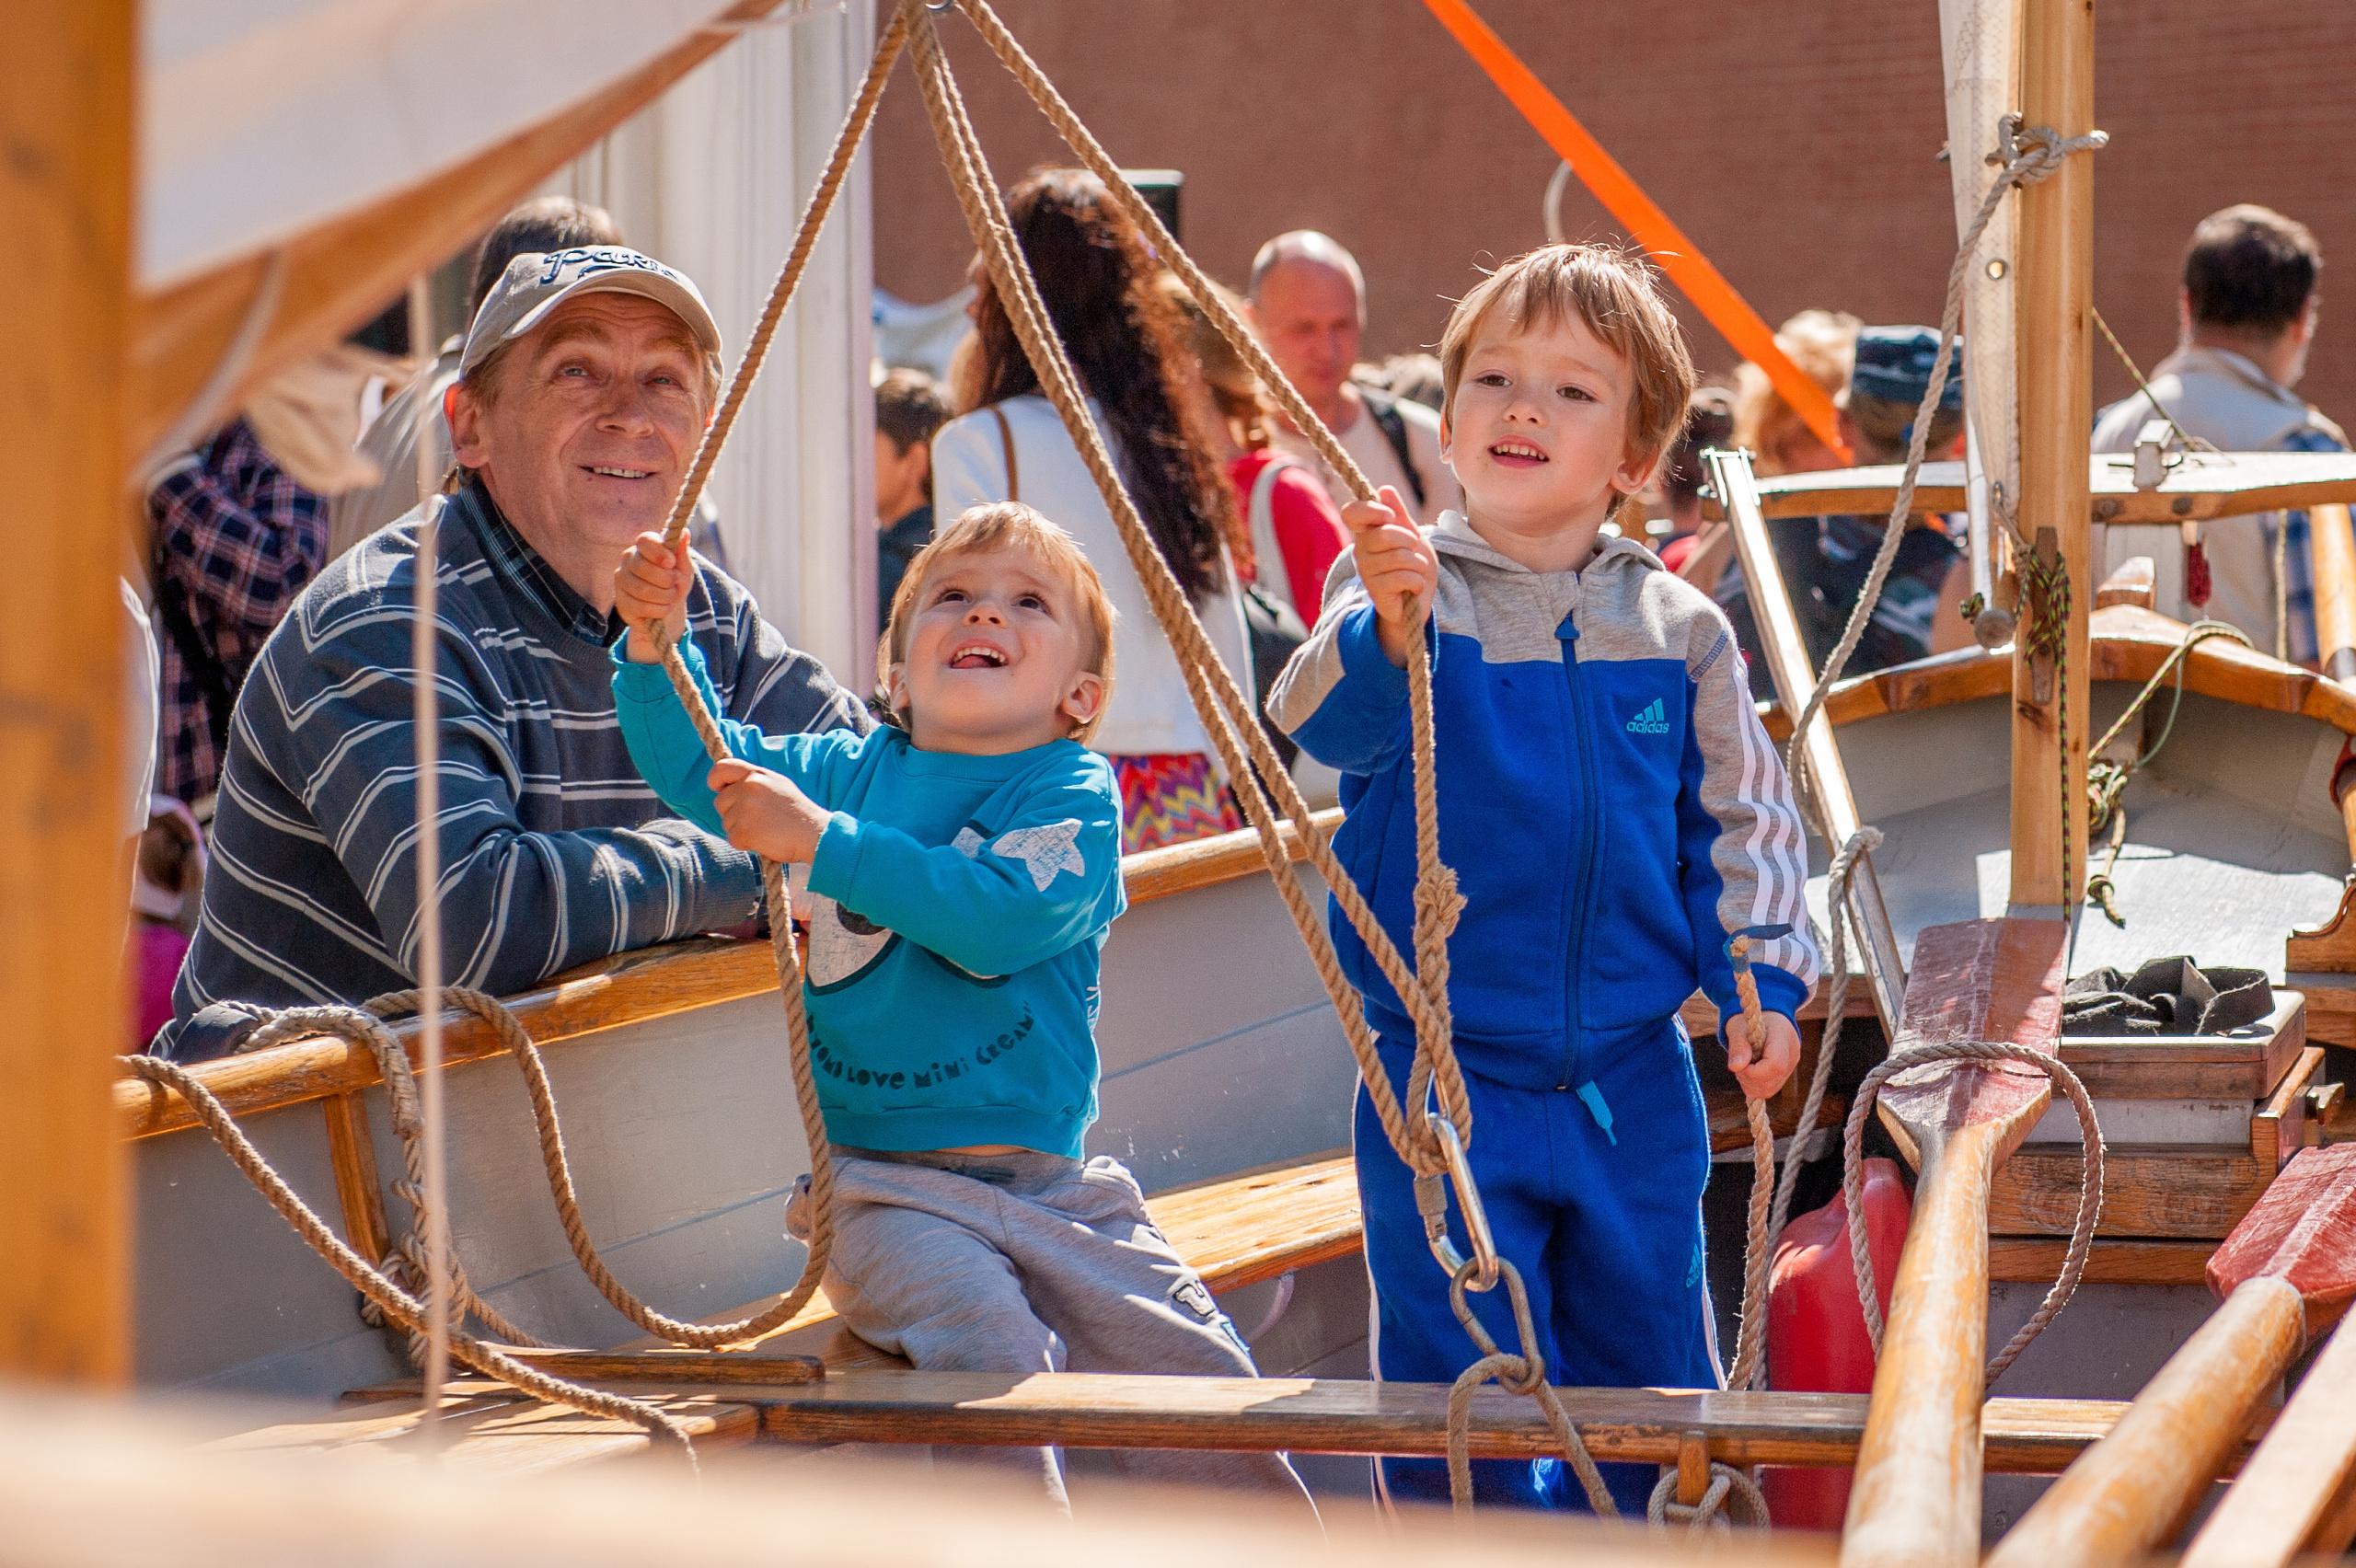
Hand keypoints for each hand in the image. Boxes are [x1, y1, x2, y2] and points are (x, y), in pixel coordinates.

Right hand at [617, 531, 690, 663]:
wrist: (667, 611)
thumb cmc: (675, 584)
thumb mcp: (684, 569)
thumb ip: (682, 553)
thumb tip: (685, 532)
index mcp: (645, 547)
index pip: (644, 541)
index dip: (659, 552)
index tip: (672, 563)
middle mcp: (628, 559)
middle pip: (642, 567)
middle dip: (666, 580)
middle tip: (675, 584)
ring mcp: (622, 580)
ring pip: (642, 589)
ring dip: (664, 597)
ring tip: (671, 598)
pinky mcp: (621, 601)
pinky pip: (640, 607)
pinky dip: (658, 610)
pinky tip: (663, 608)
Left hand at [708, 758, 830, 862]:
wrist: (814, 833)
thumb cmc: (798, 813)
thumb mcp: (777, 785)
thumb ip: (754, 782)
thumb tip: (729, 786)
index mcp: (757, 774)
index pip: (722, 768)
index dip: (715, 779)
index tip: (717, 789)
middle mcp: (748, 787)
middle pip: (720, 802)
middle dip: (732, 813)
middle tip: (758, 819)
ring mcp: (744, 809)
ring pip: (726, 823)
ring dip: (741, 830)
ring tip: (766, 829)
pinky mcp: (743, 830)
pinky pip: (732, 839)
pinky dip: (745, 843)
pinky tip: (765, 840)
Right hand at [1340, 483, 1436, 667]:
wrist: (1420, 599)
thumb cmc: (1413, 564)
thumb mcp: (1411, 533)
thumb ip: (1399, 512)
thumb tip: (1384, 489)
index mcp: (1367, 533)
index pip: (1351, 512)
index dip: (1371, 509)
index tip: (1390, 515)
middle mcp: (1361, 551)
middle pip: (1385, 533)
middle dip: (1411, 542)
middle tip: (1413, 552)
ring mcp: (1367, 572)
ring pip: (1400, 557)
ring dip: (1418, 565)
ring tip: (1415, 571)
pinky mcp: (1376, 592)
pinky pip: (1403, 577)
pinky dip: (1418, 582)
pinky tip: (1413, 587)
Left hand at [1726, 1011, 1799, 1100]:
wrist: (1767, 1014)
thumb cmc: (1750, 1019)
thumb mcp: (1739, 1027)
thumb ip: (1738, 1046)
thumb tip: (1735, 1067)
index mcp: (1783, 1037)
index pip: (1775, 1066)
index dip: (1753, 1072)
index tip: (1739, 1064)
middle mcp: (1792, 1055)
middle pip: (1771, 1082)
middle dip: (1748, 1078)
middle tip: (1738, 1064)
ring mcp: (1791, 1066)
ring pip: (1769, 1089)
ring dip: (1750, 1083)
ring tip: (1744, 1065)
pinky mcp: (1786, 1074)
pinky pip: (1769, 1089)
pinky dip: (1754, 1085)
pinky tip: (1750, 1070)